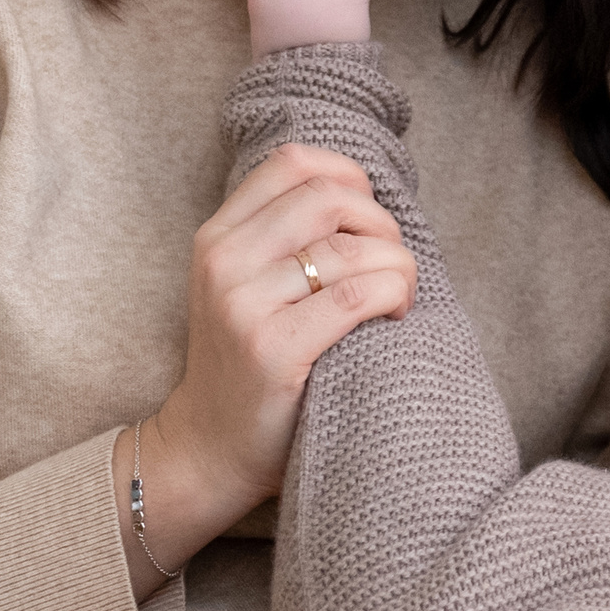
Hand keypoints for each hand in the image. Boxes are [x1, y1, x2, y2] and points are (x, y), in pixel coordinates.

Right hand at [125, 143, 419, 592]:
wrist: (210, 447)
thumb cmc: (247, 361)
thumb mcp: (243, 284)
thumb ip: (284, 236)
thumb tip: (365, 195)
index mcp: (217, 236)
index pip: (292, 162)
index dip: (348, 176)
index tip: (367, 217)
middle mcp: (224, 262)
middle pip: (328, 197)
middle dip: (380, 223)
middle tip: (392, 261)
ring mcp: (245, 306)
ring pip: (352, 250)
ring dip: (398, 266)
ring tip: (399, 294)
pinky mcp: (275, 350)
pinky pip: (358, 296)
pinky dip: (394, 296)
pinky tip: (395, 315)